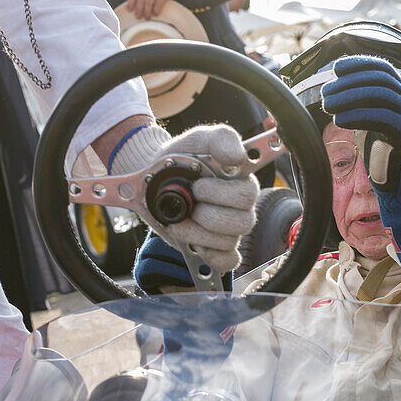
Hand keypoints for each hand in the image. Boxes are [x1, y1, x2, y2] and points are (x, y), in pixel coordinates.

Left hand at [111, 123, 258, 275]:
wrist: (152, 175)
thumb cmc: (182, 157)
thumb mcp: (199, 139)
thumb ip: (222, 139)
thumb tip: (239, 156)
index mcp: (240, 181)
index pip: (248, 194)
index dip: (222, 194)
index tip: (198, 184)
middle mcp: (240, 207)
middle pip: (241, 222)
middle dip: (207, 215)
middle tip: (190, 203)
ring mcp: (230, 229)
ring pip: (228, 242)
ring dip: (198, 233)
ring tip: (181, 221)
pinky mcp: (218, 248)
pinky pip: (227, 261)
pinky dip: (210, 255)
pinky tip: (195, 243)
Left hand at [126, 0, 178, 19]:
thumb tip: (132, 3)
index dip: (131, 1)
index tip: (129, 10)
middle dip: (139, 9)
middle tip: (138, 16)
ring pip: (149, 2)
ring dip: (147, 11)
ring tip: (147, 17)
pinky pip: (158, 4)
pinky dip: (156, 10)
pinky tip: (155, 14)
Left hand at [321, 55, 400, 191]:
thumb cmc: (385, 154)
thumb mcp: (374, 122)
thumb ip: (363, 104)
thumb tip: (337, 87)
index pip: (383, 68)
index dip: (359, 64)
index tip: (336, 68)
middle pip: (379, 79)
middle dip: (348, 82)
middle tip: (326, 92)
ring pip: (379, 94)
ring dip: (348, 96)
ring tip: (328, 104)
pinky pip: (380, 116)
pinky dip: (356, 115)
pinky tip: (339, 120)